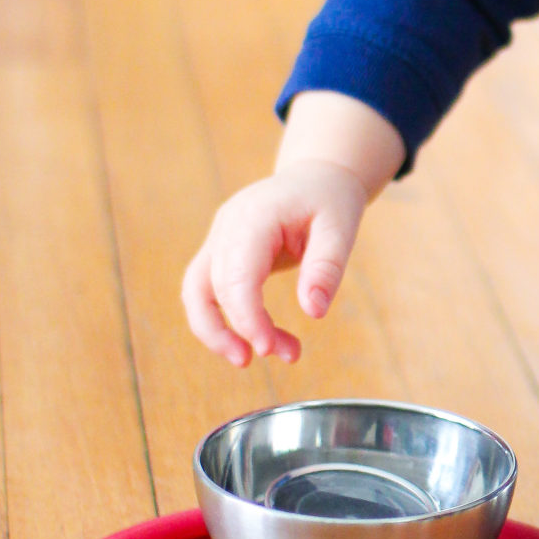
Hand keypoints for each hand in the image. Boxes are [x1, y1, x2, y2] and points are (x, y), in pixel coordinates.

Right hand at [181, 160, 368, 365]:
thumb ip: (327, 267)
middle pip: (213, 288)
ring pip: (196, 292)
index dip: (247, 317)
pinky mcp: (220, 252)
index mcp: (255, 216)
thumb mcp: (341, 228)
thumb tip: (313, 312)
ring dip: (217, 332)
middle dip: (241, 330)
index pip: (237, 275)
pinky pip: (208, 292)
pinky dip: (225, 320)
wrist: (316, 178)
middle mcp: (227, 226)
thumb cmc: (329, 200)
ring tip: (249, 360)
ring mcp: (218, 238)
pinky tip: (259, 337)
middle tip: (283, 355)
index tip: (269, 348)